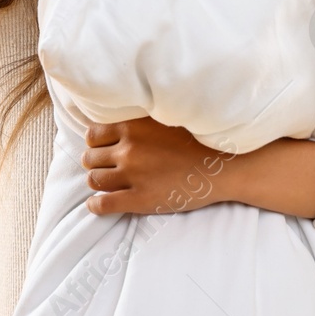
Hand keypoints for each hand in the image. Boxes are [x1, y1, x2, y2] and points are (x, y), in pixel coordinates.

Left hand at [82, 118, 314, 219]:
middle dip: (96, 162)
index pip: (93, 135)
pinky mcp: (139, 200)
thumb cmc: (198, 137)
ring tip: (106, 183)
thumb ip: (142, 117)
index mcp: (132, 127)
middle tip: (105, 166)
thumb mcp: (167, 116)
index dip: (96, 143)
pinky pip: (103, 204)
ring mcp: (132, 176)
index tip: (103, 147)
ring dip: (97, 181)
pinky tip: (100, 204)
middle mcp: (127, 150)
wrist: (224, 165)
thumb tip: (137, 110)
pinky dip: (97, 205)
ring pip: (94, 180)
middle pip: (91, 158)